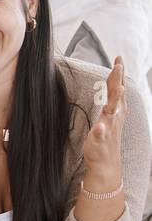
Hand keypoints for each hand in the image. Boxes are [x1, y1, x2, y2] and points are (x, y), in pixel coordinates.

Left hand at [82, 56, 126, 180]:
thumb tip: (113, 86)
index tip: (119, 58)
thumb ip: (109, 101)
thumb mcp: (107, 116)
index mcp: (114, 110)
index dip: (118, 74)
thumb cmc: (104, 138)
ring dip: (116, 99)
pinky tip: (100, 126)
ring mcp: (108, 127)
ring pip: (112, 111)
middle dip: (118, 79)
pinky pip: (101, 134)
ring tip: (119, 87)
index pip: (116, 88)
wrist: (105, 162)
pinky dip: (101, 130)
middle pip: (117, 94)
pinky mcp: (101, 140)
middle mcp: (114, 116)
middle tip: (119, 64)